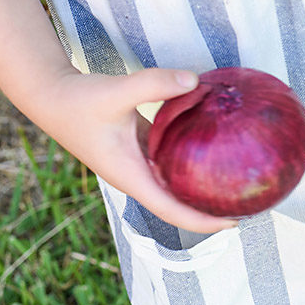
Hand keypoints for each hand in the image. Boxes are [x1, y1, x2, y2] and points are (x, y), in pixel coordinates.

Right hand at [31, 68, 236, 233]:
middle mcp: (138, 177)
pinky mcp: (142, 151)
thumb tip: (195, 80)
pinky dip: (194, 164)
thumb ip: (155, 84)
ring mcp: (140, 166)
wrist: (52, 96)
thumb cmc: (80, 100)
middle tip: (251, 205)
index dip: (203, 222)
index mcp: (132, 177)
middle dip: (213, 211)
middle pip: (180, 206)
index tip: (235, 223)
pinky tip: (217, 150)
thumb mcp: (117, 91)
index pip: (173, 211)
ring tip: (241, 184)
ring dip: (204, 190)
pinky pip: (173, 164)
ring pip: (177, 186)